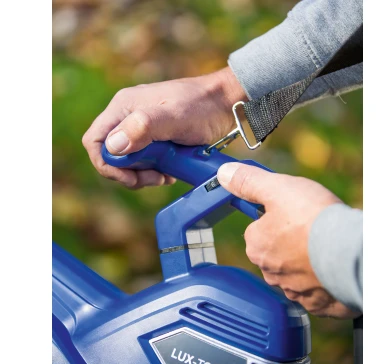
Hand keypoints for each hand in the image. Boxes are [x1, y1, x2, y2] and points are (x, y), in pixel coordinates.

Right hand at [82, 67, 245, 188]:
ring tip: (164, 176)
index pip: (94, 141)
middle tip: (154, 178)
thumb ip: (143, 128)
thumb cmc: (202, 107)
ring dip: (142, 175)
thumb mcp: (174, 117)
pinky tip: (169, 172)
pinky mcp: (154, 138)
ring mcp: (140, 127)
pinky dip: (152, 171)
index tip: (131, 176)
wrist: (225, 103)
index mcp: (123, 107)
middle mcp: (127, 117)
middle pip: (110, 155)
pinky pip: (143, 160)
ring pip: (127, 161)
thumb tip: (112, 147)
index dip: (106, 164)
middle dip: (127, 173)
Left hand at [217, 162, 359, 318]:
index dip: (274, 217)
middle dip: (289, 240)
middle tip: (311, 226)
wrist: (351, 253)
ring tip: (326, 245)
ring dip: (306, 261)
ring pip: (295, 271)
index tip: (290, 212)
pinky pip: (315, 291)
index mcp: (257, 246)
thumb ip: (249, 182)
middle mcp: (269, 272)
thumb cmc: (314, 220)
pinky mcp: (316, 304)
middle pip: (275, 251)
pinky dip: (322, 281)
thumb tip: (224, 174)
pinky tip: (332, 268)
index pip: (257, 229)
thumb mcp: (277, 188)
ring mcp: (293, 290)